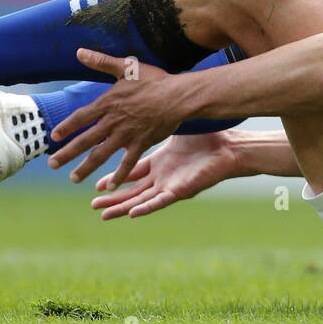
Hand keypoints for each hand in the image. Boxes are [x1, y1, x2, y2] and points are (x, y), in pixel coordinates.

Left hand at [47, 49, 187, 186]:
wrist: (178, 97)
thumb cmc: (154, 80)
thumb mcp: (126, 66)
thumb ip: (101, 61)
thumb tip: (79, 51)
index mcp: (108, 103)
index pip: (81, 117)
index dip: (66, 127)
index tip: (53, 137)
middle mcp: (113, 121)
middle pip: (85, 140)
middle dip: (67, 153)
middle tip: (52, 164)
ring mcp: (126, 135)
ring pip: (101, 154)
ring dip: (86, 168)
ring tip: (73, 178)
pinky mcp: (141, 144)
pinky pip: (127, 163)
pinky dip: (118, 175)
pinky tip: (111, 186)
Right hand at [90, 131, 240, 219]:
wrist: (229, 147)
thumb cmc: (207, 138)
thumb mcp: (174, 130)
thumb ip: (159, 125)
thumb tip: (145, 109)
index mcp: (160, 164)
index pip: (132, 173)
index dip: (114, 178)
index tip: (96, 183)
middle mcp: (163, 178)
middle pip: (132, 191)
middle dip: (112, 198)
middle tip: (93, 203)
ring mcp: (170, 186)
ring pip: (141, 201)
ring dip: (123, 207)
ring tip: (104, 214)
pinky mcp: (181, 191)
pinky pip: (160, 202)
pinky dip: (146, 207)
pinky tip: (133, 213)